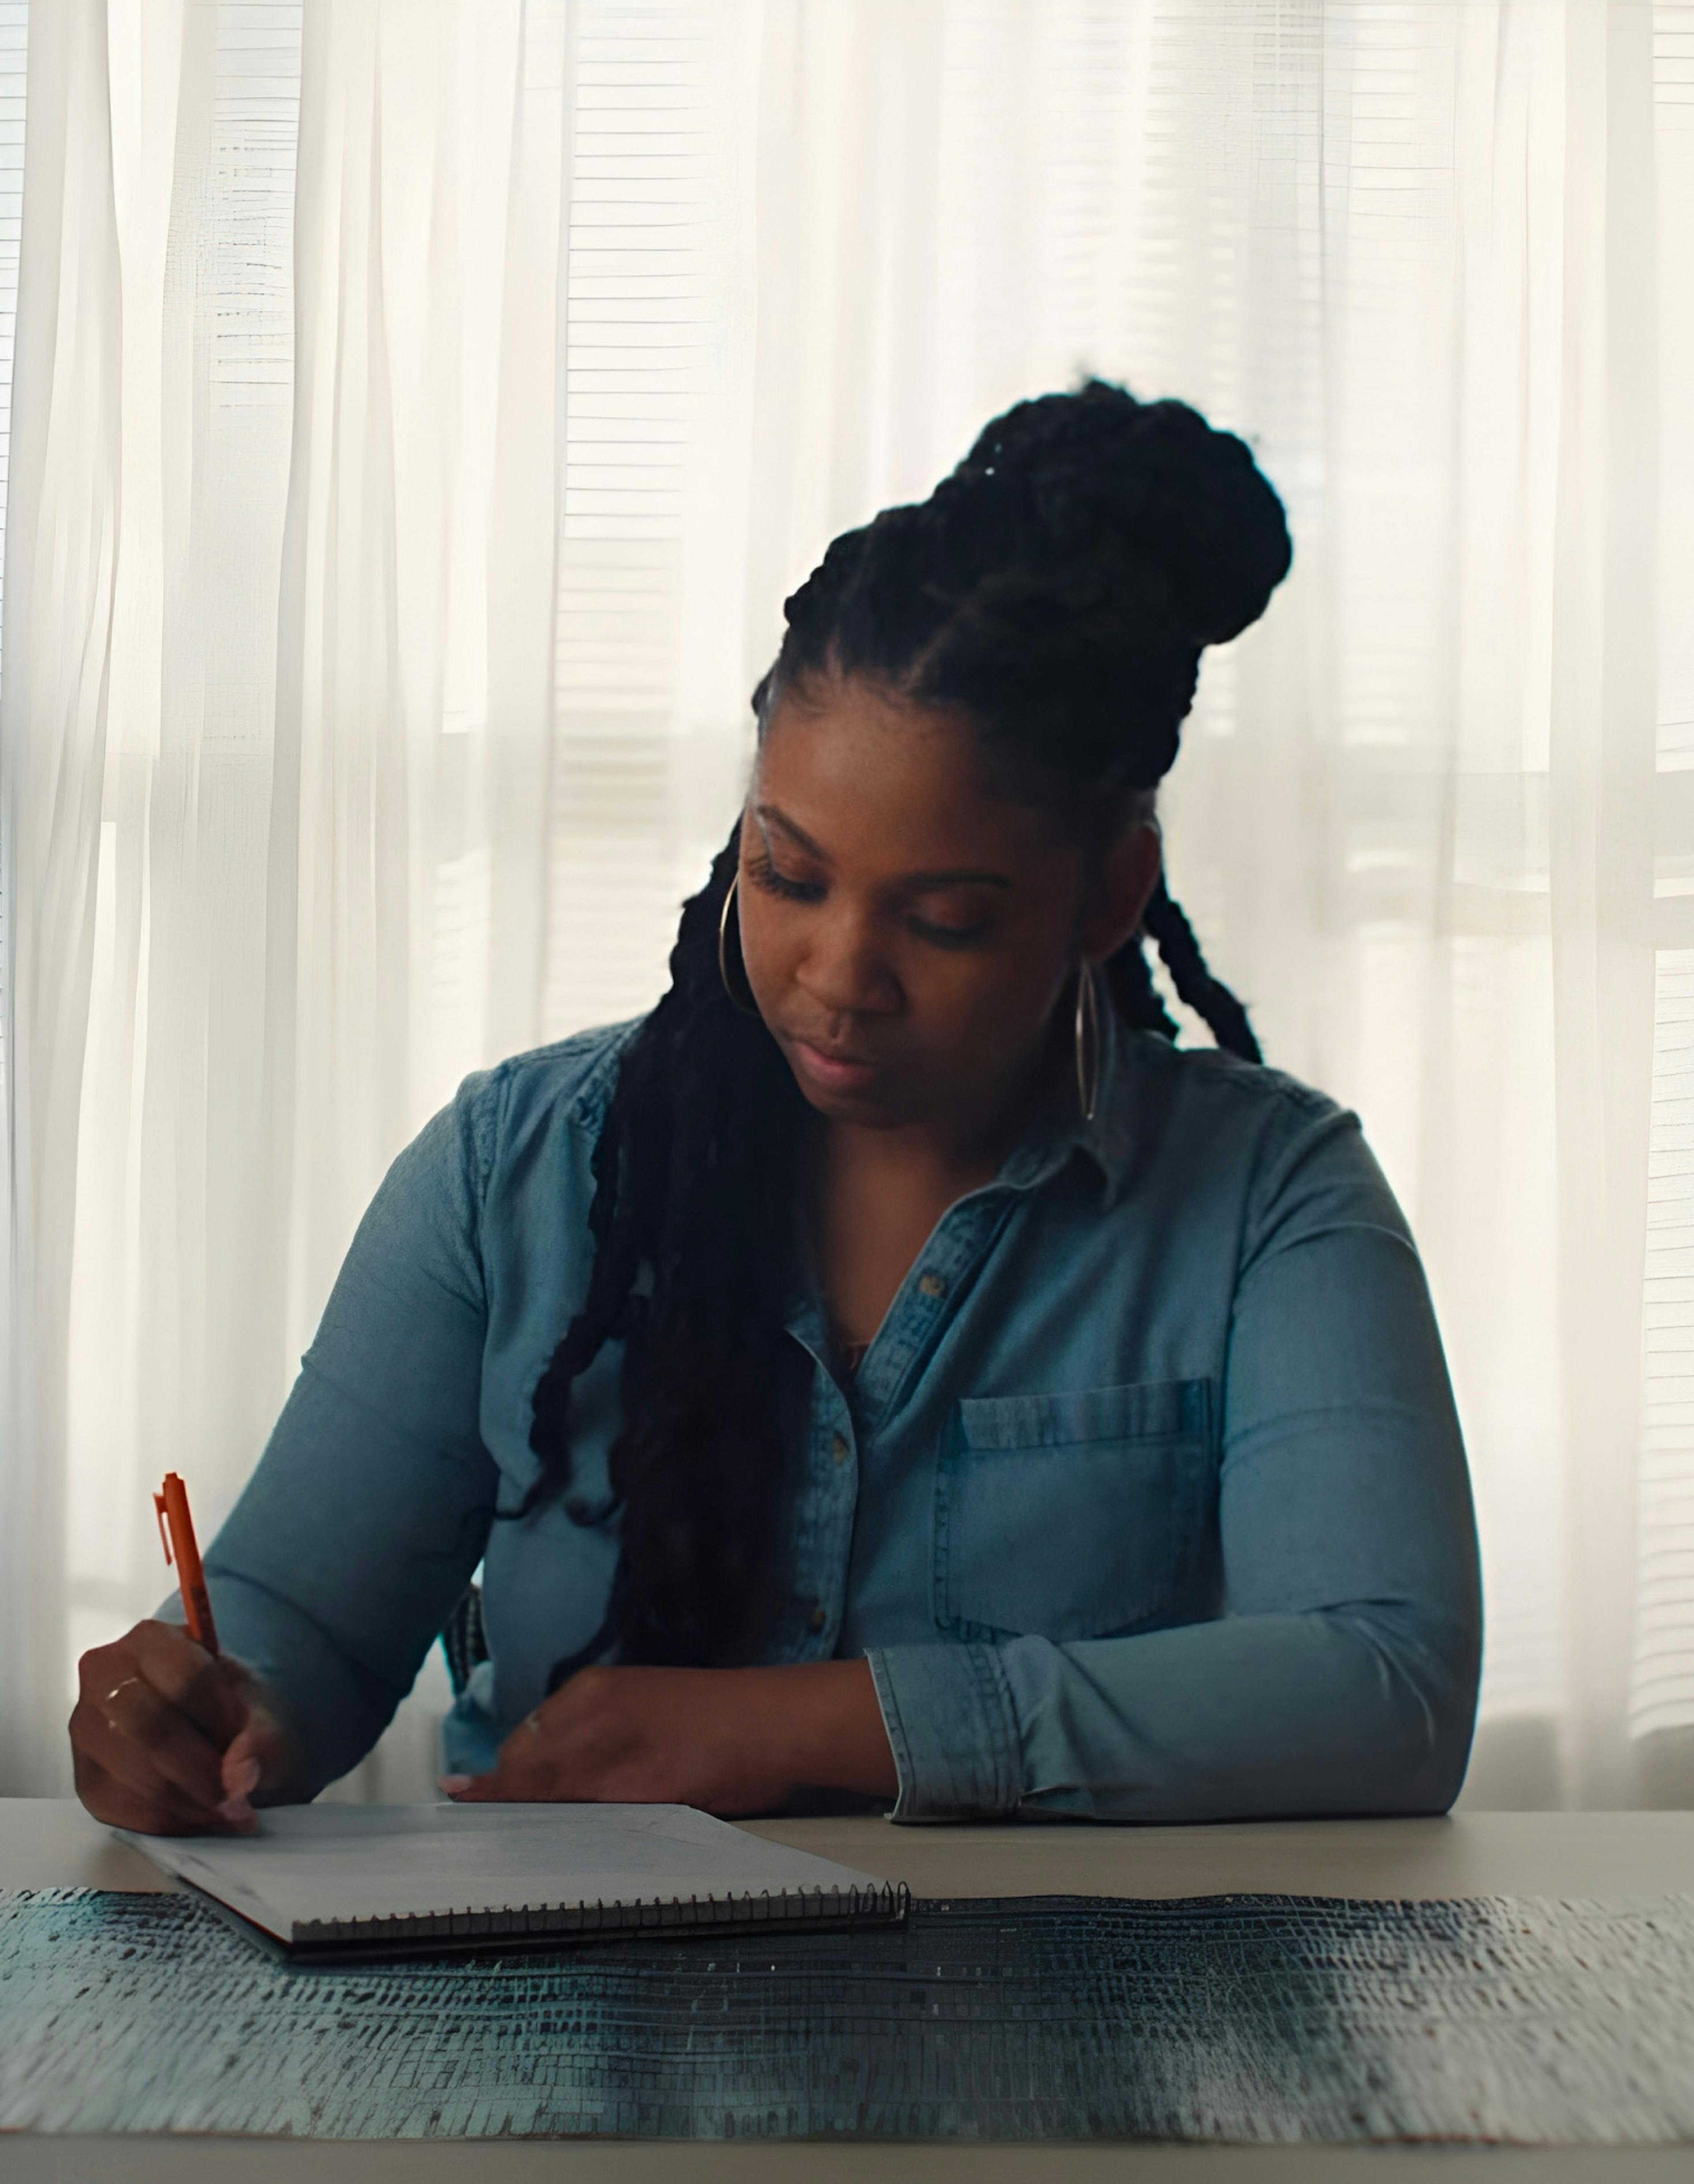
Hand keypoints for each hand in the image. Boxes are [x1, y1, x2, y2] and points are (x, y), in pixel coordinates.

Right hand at [71, 1618, 300, 1834]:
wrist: (200, 1722)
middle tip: (237, 1794)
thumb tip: (237, 1775)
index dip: (223, 1719)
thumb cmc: (227, 1705)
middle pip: (151, 1728)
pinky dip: (170, 1821)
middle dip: (201, 1770)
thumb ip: (260, 1736)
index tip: (246, 1742)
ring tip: (226, 1808)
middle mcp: (103, 1676)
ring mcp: (86, 1729)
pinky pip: (124, 1811)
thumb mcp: (260, 1708)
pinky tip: (198, 1815)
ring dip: (190, 1801)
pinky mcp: (85, 1778)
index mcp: (150, 1639)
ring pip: (136, 1774)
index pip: (187, 1678)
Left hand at [445, 1660, 897, 1814]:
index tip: (465, 1799)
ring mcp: (617, 1756)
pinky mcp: (641, 1792)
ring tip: (505, 1849)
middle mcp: (594, 1717)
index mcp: (594, 1691)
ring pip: (547, 1798)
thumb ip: (591, 1731)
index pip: (523, 1743)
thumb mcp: (642, 1704)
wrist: (774, 1721)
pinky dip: (564, 1839)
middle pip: (524, 1772)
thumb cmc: (714, 1717)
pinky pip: (585, 1823)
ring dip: (524, 1824)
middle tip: (478, 1829)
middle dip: (499, 1804)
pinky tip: (557, 1853)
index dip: (493, 1780)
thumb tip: (530, 1765)